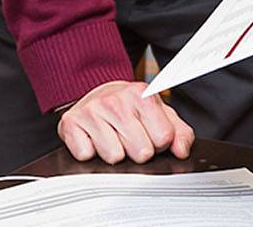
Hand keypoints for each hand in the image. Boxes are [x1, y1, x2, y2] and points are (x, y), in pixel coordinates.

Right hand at [57, 80, 194, 164]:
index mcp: (141, 94)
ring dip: (114, 152)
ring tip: (112, 137)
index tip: (149, 133)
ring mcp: (91, 111)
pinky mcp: (71, 123)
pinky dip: (90, 152)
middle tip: (129, 136)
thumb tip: (182, 150)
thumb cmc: (130, 108)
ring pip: (114, 157)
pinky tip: (93, 139)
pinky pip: (87, 155)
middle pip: (141, 152)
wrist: (95, 95)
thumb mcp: (159, 114)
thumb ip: (180, 132)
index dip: (159, 143)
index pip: (163, 139)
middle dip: (137, 150)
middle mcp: (115, 100)